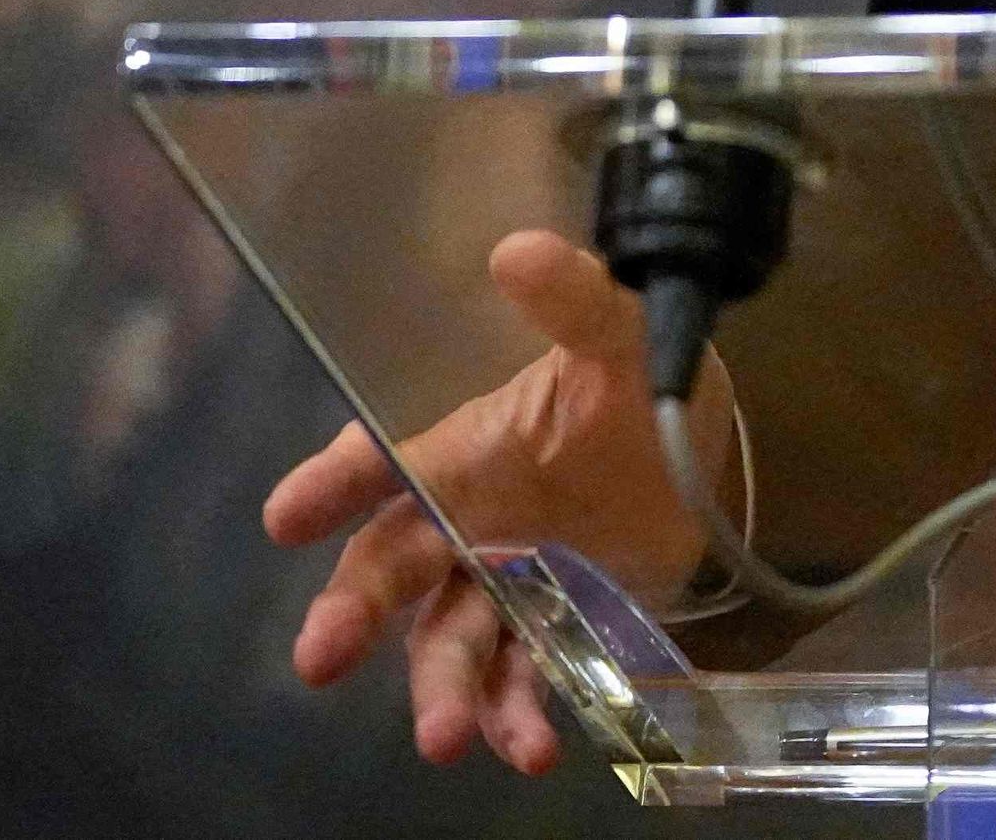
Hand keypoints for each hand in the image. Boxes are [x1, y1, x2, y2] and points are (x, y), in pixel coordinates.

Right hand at [260, 229, 734, 772]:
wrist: (711, 456)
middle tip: (320, 656)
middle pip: (390, 574)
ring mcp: (508, 589)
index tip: (284, 514)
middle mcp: (468, 528)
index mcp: (465, 454)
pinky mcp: (557, 633)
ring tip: (447, 737)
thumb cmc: (641, 387)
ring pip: (449, 646)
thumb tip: (519, 248)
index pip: (381, 467)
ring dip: (443, 693)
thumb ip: (574, 298)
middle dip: (350, 615)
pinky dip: (520, 718)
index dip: (332, 485)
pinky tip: (537, 747)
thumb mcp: (622, 335)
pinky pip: (523, 683)